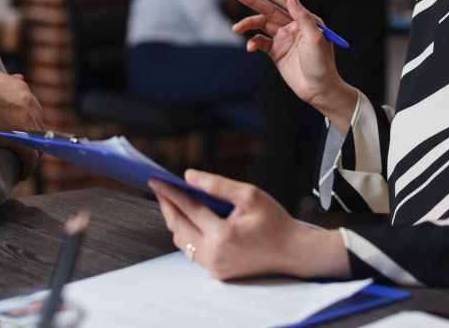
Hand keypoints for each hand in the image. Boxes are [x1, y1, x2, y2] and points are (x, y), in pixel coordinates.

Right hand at [0, 68, 44, 179]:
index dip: (28, 122)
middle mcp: (29, 103)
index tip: (23, 132)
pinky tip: (22, 174)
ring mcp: (28, 120)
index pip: (32, 107)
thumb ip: (7, 79)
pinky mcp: (22, 138)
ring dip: (33, 154)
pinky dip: (29, 166)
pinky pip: (31, 156)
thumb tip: (19, 78)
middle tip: (25, 150)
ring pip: (38, 142)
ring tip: (25, 164)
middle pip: (38, 125)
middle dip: (33, 138)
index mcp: (21, 89)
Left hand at [149, 171, 349, 280]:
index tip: (156, 180)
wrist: (293, 252)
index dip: (170, 192)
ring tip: (172, 201)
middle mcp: (215, 254)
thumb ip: (217, 185)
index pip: (187, 208)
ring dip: (175, 221)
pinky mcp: (217, 272)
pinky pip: (193, 251)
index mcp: (222, 235)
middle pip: (178, 227)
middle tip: (160, 189)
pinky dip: (187, 234)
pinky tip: (188, 219)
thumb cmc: (275, 222)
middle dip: (167, 206)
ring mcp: (215, 267)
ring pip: (182, 241)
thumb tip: (189, 176)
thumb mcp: (249, 195)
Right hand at [231, 0, 356, 120]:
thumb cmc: (322, 64)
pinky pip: (260, 42)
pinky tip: (250, 47)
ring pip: (261, 25)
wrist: (319, 90)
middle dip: (253, 1)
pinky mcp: (276, 52)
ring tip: (236, 27)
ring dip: (248, 24)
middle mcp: (292, 26)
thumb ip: (302, 17)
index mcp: (303, 20)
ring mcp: (283, 39)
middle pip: (268, 10)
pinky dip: (253, 42)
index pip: (283, 2)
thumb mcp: (315, 38)